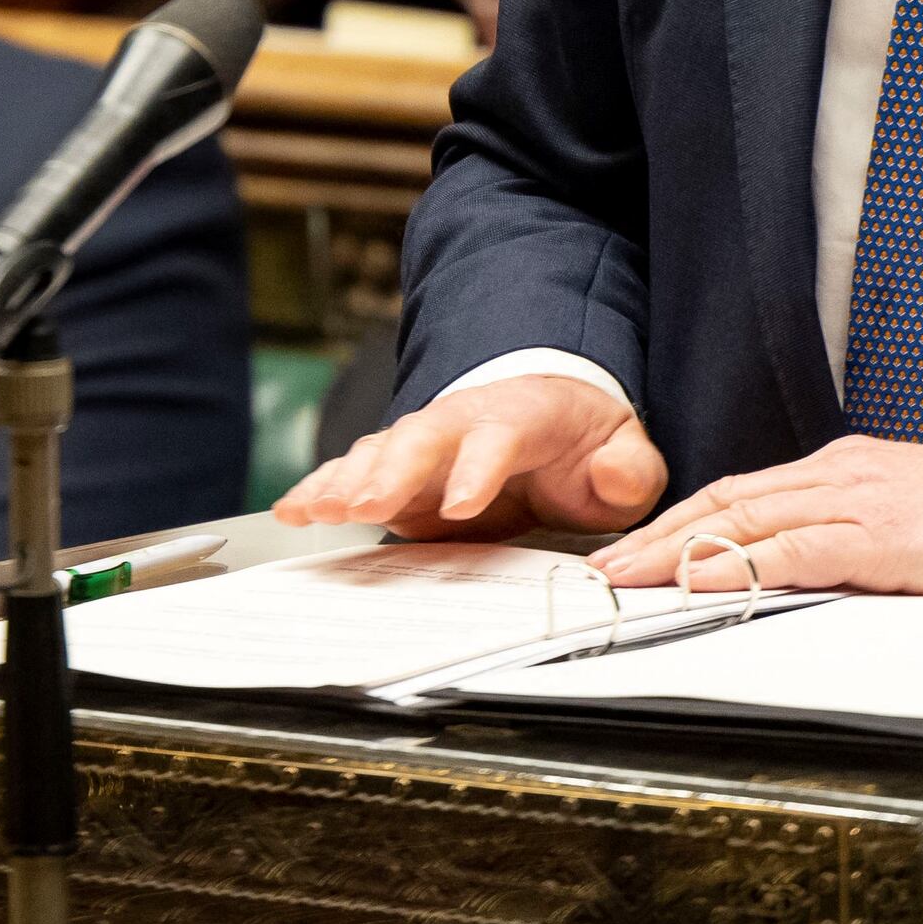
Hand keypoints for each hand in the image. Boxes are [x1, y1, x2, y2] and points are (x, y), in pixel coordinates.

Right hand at [274, 371, 669, 537]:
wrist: (549, 415)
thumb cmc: (585, 442)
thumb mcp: (626, 456)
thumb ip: (628, 468)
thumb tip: (613, 474)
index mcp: (523, 416)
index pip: (499, 436)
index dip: (479, 467)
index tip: (463, 505)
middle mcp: (463, 421)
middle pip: (424, 437)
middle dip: (394, 470)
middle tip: (368, 505)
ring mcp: (425, 445)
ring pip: (380, 452)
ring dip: (347, 479)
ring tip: (314, 508)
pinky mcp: (399, 473)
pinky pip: (355, 474)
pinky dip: (323, 488)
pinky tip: (294, 508)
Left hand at [591, 437, 922, 594]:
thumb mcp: (907, 531)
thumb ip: (852, 544)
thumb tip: (802, 578)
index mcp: (844, 472)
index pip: (742, 494)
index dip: (682, 521)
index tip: (638, 549)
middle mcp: (839, 474)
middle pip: (727, 500)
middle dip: (659, 534)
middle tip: (606, 567)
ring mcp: (857, 499)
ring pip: (745, 519)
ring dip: (678, 550)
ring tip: (629, 577)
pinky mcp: (880, 535)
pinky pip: (794, 550)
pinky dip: (740, 565)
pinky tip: (703, 581)